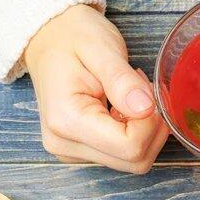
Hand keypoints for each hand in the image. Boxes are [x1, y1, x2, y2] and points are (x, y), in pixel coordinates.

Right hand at [24, 4, 168, 172]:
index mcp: (66, 120)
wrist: (48, 37)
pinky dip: (134, 134)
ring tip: (131, 96)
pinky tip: (124, 108)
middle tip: (143, 91)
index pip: (130, 146)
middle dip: (151, 127)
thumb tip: (146, 109)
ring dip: (145, 131)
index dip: (151, 122)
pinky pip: (122, 156)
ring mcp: (71, 152)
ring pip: (132, 162)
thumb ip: (122, 81)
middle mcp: (65, 144)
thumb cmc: (72, 37)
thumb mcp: (101, 48)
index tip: (145, 89)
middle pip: (133, 160)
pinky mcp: (80, 152)